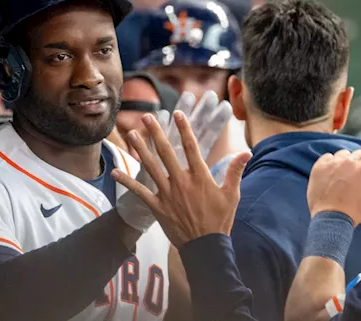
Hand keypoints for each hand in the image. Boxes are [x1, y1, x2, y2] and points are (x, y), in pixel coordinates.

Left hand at [115, 91, 233, 232]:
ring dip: (140, 149)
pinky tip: (114, 172)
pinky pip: (139, 192)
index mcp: (200, 177)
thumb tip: (246, 152)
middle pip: (166, 152)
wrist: (206, 247)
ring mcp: (167, 194)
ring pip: (150, 167)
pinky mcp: (157, 206)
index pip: (190, 147)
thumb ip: (235, 171)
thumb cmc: (220, 221)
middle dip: (156, 132)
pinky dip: (126, 182)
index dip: (184, 129)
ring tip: (132, 134)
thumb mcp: (232, 195)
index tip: (177, 113)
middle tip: (148, 117)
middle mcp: (181, 182)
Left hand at [307, 146, 360, 225]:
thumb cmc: (356, 209)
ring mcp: (332, 163)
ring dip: (347, 162)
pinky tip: (333, 175)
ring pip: (344, 154)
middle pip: (359, 153)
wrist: (330, 218)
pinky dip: (332, 163)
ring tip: (345, 178)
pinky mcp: (319, 166)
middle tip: (358, 178)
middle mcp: (347, 162)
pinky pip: (328, 157)